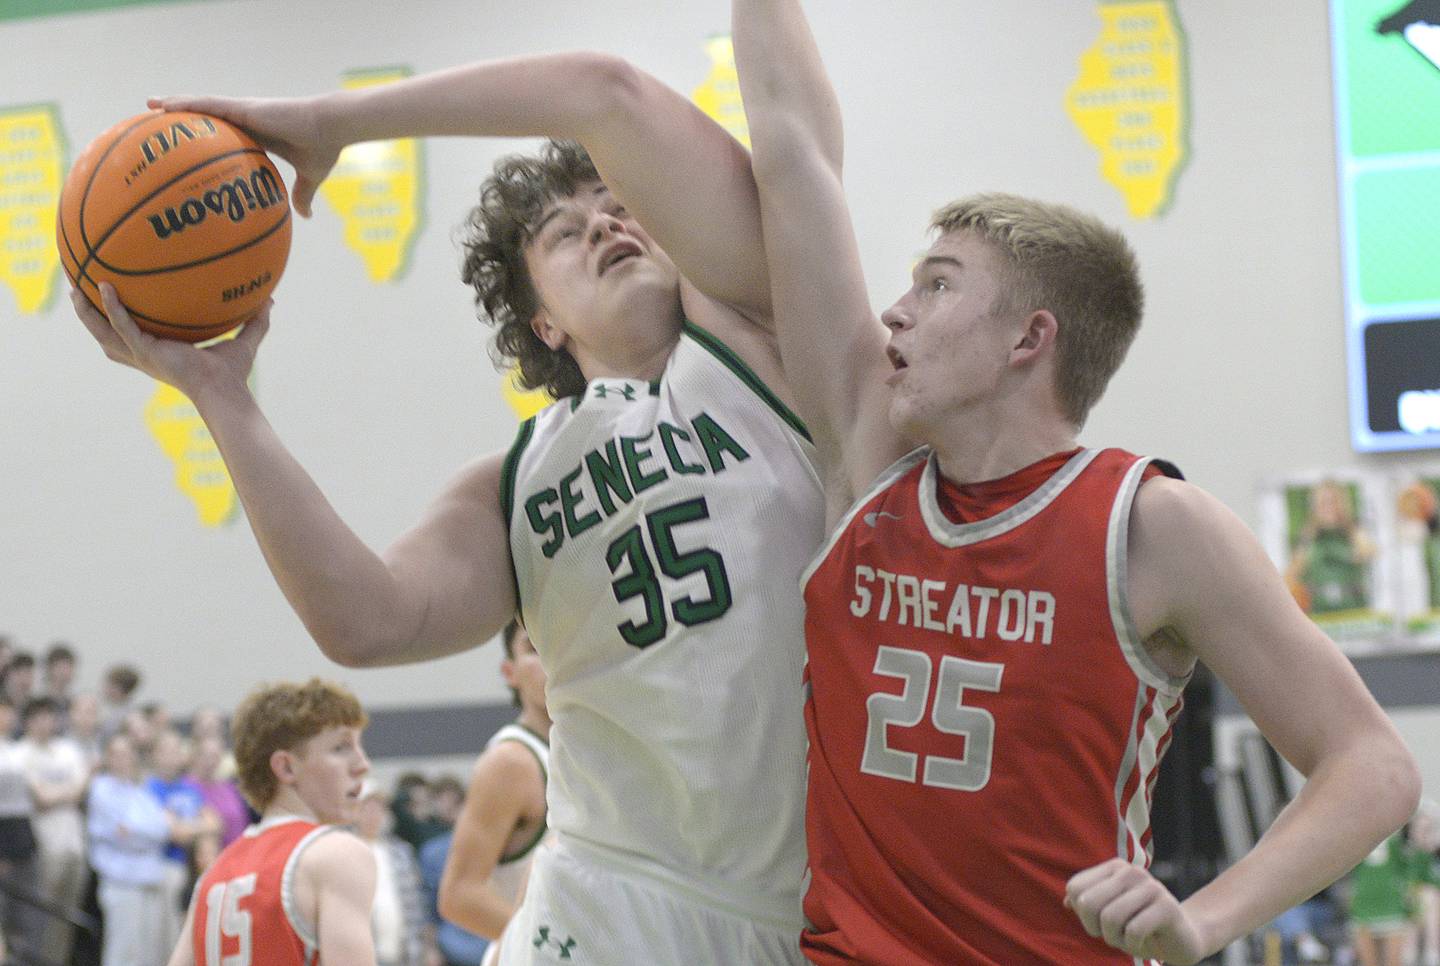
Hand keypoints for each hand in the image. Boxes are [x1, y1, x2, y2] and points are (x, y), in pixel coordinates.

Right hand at [72, 283, 268, 401]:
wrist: (226, 392)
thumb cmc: (233, 375)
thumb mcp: (244, 342)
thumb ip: (255, 321)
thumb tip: (271, 300)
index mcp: (158, 353)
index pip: (129, 336)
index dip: (115, 320)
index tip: (109, 300)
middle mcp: (144, 356)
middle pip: (105, 334)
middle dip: (89, 314)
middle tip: (77, 288)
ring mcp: (142, 355)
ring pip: (103, 332)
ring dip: (87, 312)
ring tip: (75, 287)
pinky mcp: (147, 353)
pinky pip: (123, 326)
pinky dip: (113, 308)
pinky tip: (106, 288)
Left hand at [145, 94, 340, 216]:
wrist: (332, 127)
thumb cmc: (324, 148)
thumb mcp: (311, 176)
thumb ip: (302, 194)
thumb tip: (306, 216)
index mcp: (259, 133)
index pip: (225, 134)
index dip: (208, 137)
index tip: (190, 143)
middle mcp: (247, 119)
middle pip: (208, 117)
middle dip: (184, 118)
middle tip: (158, 120)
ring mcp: (243, 111)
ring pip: (203, 106)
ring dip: (177, 105)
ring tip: (151, 105)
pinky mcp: (244, 107)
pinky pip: (208, 105)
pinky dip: (186, 104)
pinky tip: (166, 106)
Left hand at [1065, 859, 1207, 964]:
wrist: (1183, 939)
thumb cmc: (1140, 927)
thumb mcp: (1109, 916)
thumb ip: (1087, 905)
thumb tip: (1068, 901)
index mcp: (1114, 868)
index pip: (1075, 888)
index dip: (1082, 914)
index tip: (1100, 923)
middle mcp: (1131, 871)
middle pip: (1088, 903)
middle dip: (1096, 928)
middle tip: (1114, 935)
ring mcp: (1151, 886)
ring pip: (1109, 918)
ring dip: (1116, 939)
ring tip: (1130, 938)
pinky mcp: (1167, 906)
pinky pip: (1133, 931)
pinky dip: (1133, 944)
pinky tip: (1145, 941)